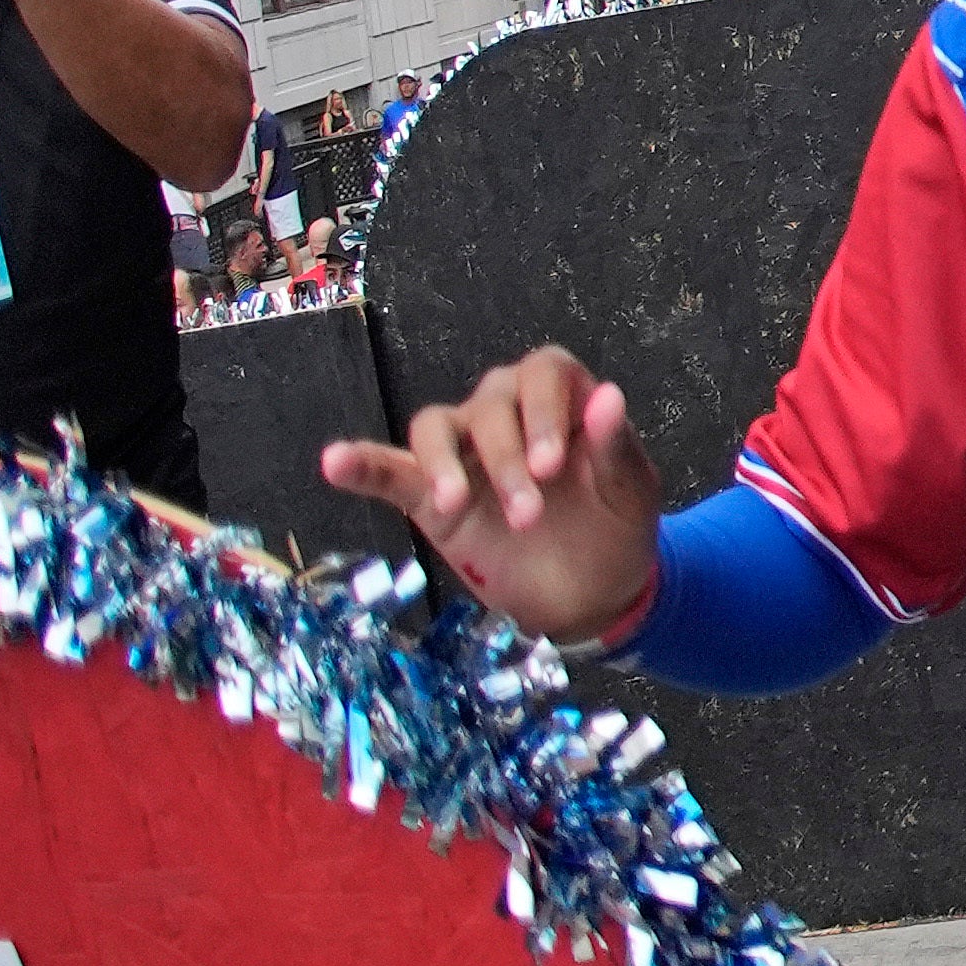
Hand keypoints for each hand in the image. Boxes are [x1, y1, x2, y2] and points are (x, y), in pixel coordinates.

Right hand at [321, 350, 662, 645]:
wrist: (593, 594)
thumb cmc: (615, 527)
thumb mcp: (630, 492)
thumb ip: (615, 447)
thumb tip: (608, 395)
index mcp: (561, 401)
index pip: (543, 372)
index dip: (544, 409)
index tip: (552, 465)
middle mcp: (506, 414)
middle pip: (490, 405)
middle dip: (507, 458)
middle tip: (530, 514)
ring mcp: (464, 454)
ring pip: (435, 426)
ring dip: (444, 463)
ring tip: (453, 502)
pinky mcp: (430, 498)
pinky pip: (388, 470)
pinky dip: (360, 463)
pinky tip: (335, 462)